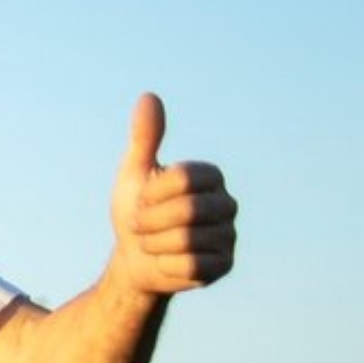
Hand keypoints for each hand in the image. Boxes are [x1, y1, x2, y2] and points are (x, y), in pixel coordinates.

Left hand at [109, 93, 236, 296]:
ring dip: (155, 245)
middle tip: (141, 226)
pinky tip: (165, 262)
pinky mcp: (224, 265)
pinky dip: (166, 266)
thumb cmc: (137, 211)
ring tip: (153, 243)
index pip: (183, 178)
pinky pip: (191, 266)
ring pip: (187, 241)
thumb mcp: (135, 172)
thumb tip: (149, 96)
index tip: (142, 200)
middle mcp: (227, 203)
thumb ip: (145, 138)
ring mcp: (229, 236)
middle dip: (151, 221)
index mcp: (210, 176)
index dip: (151, 194)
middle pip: (188, 210)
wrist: (134, 258)